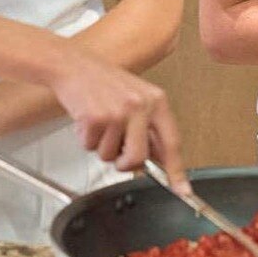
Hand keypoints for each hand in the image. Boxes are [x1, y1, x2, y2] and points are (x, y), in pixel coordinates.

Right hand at [47, 49, 189, 194]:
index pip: (172, 142)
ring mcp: (118, 112)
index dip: (177, 170)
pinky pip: (91, 147)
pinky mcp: (96, 118)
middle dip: (124, 162)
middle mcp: (140, 106)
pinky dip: (86, 139)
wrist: (74, 65)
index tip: (182, 191)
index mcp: (155, 100)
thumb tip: (159, 158)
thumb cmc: (104, 80)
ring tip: (99, 122)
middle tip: (116, 150)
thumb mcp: (137, 96)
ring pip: (111, 156)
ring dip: (101, 146)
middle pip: (138, 158)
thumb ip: (149, 126)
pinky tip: (87, 119)